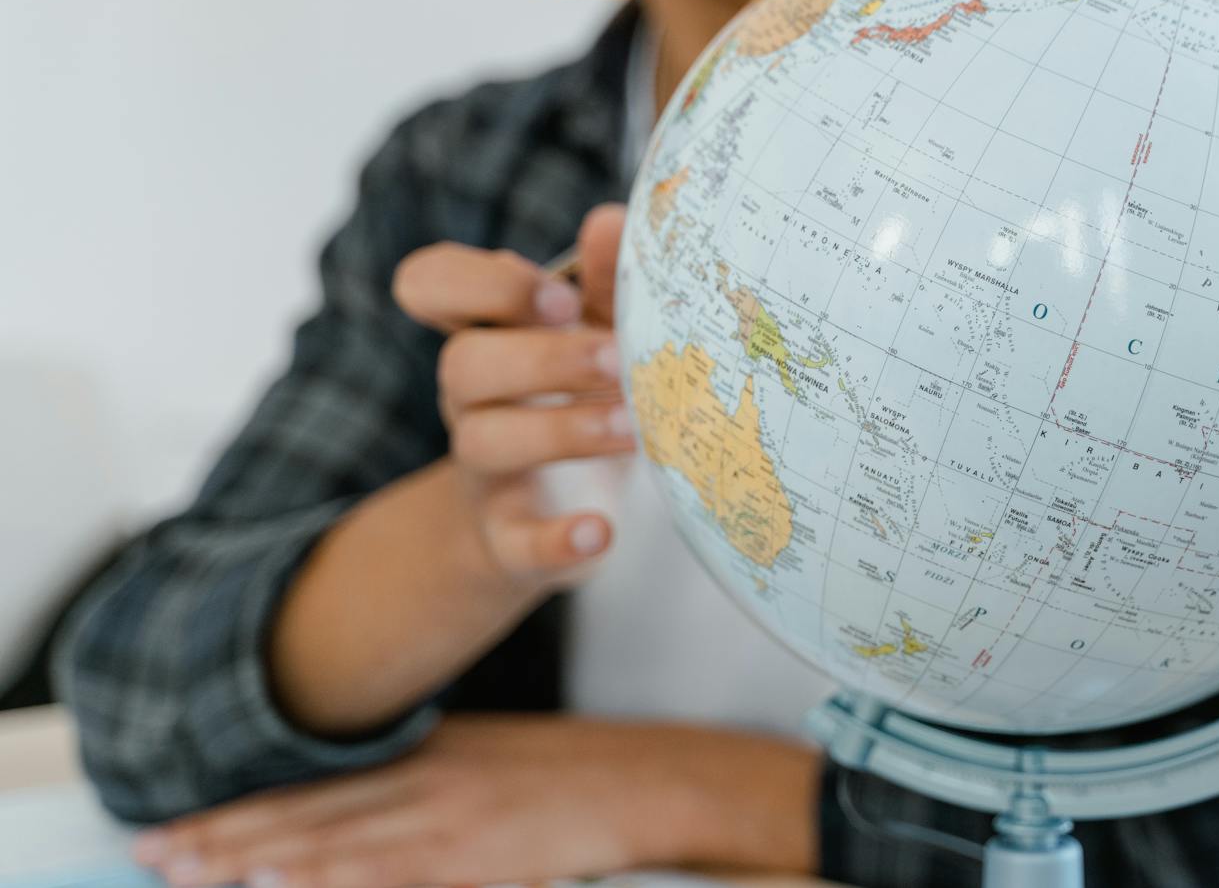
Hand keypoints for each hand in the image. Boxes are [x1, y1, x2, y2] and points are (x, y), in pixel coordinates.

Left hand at [129, 715, 822, 887]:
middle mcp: (427, 781)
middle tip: (154, 852)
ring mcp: (449, 820)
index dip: (242, 811)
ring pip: (333, 844)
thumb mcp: (494, 767)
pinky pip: (392, 875)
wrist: (651, 780)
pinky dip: (332, 878)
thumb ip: (429, 785)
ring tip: (187, 872)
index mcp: (430, 756)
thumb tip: (364, 813)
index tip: (179, 827)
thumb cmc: (578, 778)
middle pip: (309, 814)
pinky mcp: (477, 857)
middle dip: (224, 837)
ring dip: (255, 860)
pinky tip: (284, 882)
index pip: (317, 788)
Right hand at [392, 204, 630, 590]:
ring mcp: (486, 470)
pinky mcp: (510, 537)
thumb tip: (614, 218)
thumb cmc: (579, 392)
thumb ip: (605, 279)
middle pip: (463, 365)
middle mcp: (470, 395)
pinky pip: (516, 543)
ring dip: (561, 432)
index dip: (484, 282)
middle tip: (620, 360)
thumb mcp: (595, 330)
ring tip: (634, 428)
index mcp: (484, 330)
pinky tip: (600, 532)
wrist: (555, 509)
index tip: (558, 297)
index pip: (428, 282)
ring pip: (483, 443)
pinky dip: (555, 541)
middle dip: (542, 358)